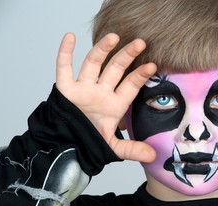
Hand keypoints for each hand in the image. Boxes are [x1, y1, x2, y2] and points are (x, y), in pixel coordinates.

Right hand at [56, 33, 156, 162]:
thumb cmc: (90, 143)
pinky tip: (69, 37)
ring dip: (102, 50)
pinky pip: (64, 69)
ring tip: (114, 37)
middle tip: (140, 42)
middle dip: (127, 56)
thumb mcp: (113, 147)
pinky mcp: (65, 90)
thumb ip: (132, 150)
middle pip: (115, 69)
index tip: (152, 66)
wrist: (68, 147)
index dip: (140, 75)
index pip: (130, 86)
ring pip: (93, 64)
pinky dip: (65, 53)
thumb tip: (153, 156)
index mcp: (115, 104)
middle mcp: (101, 92)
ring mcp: (83, 88)